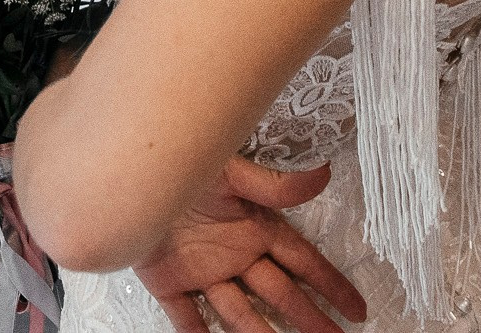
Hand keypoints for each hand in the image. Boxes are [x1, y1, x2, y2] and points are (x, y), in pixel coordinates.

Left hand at [133, 157, 365, 332]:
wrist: (125, 175)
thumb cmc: (181, 163)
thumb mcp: (231, 172)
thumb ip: (276, 184)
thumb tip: (324, 175)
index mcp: (254, 226)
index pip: (302, 261)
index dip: (330, 284)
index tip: (355, 309)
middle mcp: (235, 253)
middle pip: (280, 293)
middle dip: (309, 318)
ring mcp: (203, 270)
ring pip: (239, 313)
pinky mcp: (170, 282)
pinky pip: (187, 318)